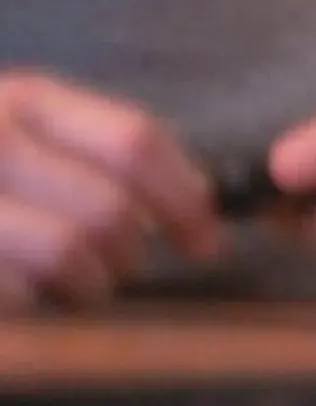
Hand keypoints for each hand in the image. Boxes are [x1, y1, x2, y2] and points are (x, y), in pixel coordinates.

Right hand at [0, 74, 217, 310]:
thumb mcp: (24, 143)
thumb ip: (97, 158)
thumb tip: (198, 200)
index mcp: (21, 100)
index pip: (133, 142)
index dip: (186, 197)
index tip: (206, 240)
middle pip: (109, 210)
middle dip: (130, 255)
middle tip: (114, 271)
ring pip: (68, 257)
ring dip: (83, 288)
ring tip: (62, 286)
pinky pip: (15, 293)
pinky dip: (27, 305)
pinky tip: (13, 295)